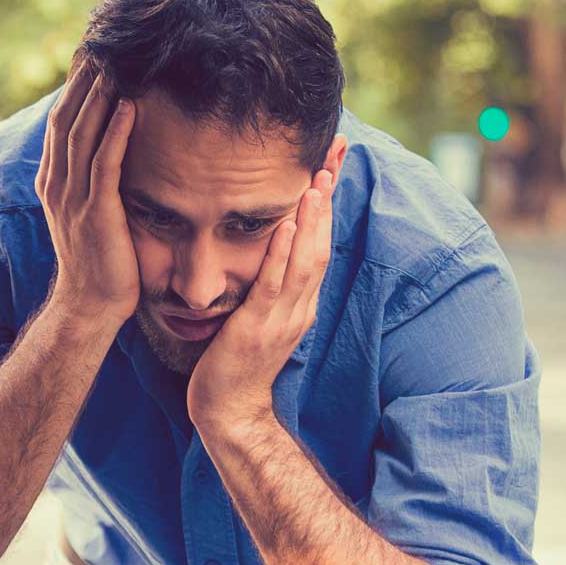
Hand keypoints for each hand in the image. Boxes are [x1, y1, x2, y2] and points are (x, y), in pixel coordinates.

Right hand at [36, 59, 139, 324]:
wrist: (90, 305)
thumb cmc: (100, 260)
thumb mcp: (90, 210)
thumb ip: (93, 178)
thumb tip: (114, 146)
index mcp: (53, 180)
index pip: (61, 121)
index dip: (75, 85)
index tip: (93, 52)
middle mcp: (57, 184)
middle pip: (67, 118)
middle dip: (84, 79)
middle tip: (102, 41)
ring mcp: (73, 198)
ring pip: (82, 134)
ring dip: (100, 95)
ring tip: (116, 61)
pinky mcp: (95, 213)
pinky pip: (105, 164)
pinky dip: (117, 133)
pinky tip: (131, 105)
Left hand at [187, 147, 344, 434]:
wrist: (229, 412)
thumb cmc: (235, 363)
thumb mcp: (258, 316)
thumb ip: (267, 285)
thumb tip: (266, 250)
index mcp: (301, 301)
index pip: (321, 241)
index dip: (328, 202)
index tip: (332, 161)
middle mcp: (301, 305)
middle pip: (323, 242)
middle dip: (329, 196)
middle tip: (336, 153)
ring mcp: (283, 317)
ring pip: (306, 259)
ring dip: (314, 217)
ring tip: (318, 178)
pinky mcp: (258, 327)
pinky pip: (275, 284)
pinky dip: (284, 253)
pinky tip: (288, 225)